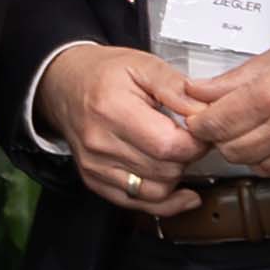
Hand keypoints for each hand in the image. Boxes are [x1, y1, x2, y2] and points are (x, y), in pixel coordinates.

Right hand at [42, 43, 216, 210]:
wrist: (65, 85)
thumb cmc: (102, 74)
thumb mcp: (143, 65)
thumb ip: (176, 87)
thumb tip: (204, 112)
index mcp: (113, 110)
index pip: (169, 145)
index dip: (196, 141)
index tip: (201, 130)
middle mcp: (100, 142)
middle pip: (165, 170)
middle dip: (188, 157)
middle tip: (191, 139)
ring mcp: (95, 166)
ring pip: (155, 191)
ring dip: (176, 177)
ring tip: (178, 155)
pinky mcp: (94, 180)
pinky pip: (136, 204)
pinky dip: (164, 202)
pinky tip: (180, 192)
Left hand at [181, 27, 269, 187]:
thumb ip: (234, 79)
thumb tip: (196, 91)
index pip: (214, 125)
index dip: (202, 123)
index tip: (202, 119)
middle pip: (232, 151)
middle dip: (224, 139)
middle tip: (231, 124)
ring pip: (258, 168)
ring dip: (252, 153)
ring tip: (263, 130)